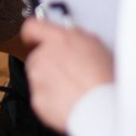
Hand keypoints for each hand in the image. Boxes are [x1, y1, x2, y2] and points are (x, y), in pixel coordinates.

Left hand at [21, 17, 114, 132]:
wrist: (100, 108)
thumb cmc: (103, 78)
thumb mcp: (95, 45)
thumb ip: (75, 37)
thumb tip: (71, 36)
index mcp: (59, 39)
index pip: (32, 27)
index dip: (32, 33)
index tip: (33, 38)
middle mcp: (44, 55)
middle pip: (37, 55)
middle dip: (49, 63)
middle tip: (68, 72)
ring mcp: (38, 78)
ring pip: (38, 76)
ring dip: (50, 81)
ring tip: (71, 88)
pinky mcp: (37, 98)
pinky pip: (40, 96)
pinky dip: (51, 99)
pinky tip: (69, 99)